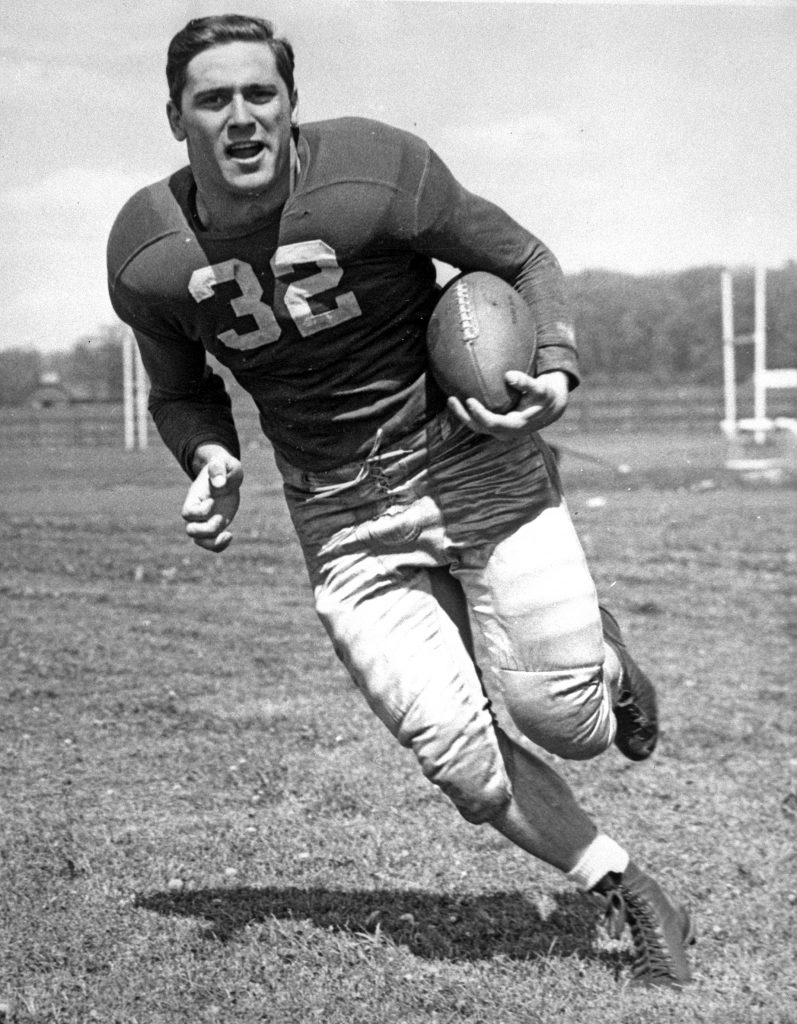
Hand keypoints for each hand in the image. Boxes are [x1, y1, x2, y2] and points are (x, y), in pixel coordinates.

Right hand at [181, 445, 242, 552]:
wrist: (225, 475)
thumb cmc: (224, 468)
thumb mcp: (226, 464)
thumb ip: (220, 469)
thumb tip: (219, 483)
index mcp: (194, 498)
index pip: (188, 513)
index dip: (201, 512)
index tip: (213, 501)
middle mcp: (197, 512)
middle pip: (190, 531)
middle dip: (207, 528)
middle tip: (221, 517)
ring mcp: (205, 521)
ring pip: (199, 541)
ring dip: (213, 541)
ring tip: (228, 533)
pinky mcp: (215, 527)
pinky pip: (211, 545)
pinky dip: (219, 546)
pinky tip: (230, 535)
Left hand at [447, 370, 570, 439]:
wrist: (549, 409)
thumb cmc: (545, 396)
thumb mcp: (541, 389)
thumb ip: (526, 383)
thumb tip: (509, 375)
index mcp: (515, 425)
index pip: (492, 423)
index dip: (479, 414)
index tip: (469, 400)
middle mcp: (505, 431)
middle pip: (478, 427)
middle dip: (463, 415)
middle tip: (451, 399)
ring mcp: (499, 430)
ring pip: (475, 426)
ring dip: (462, 415)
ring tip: (450, 399)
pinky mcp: (496, 425)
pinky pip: (478, 421)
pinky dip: (467, 412)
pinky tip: (458, 398)